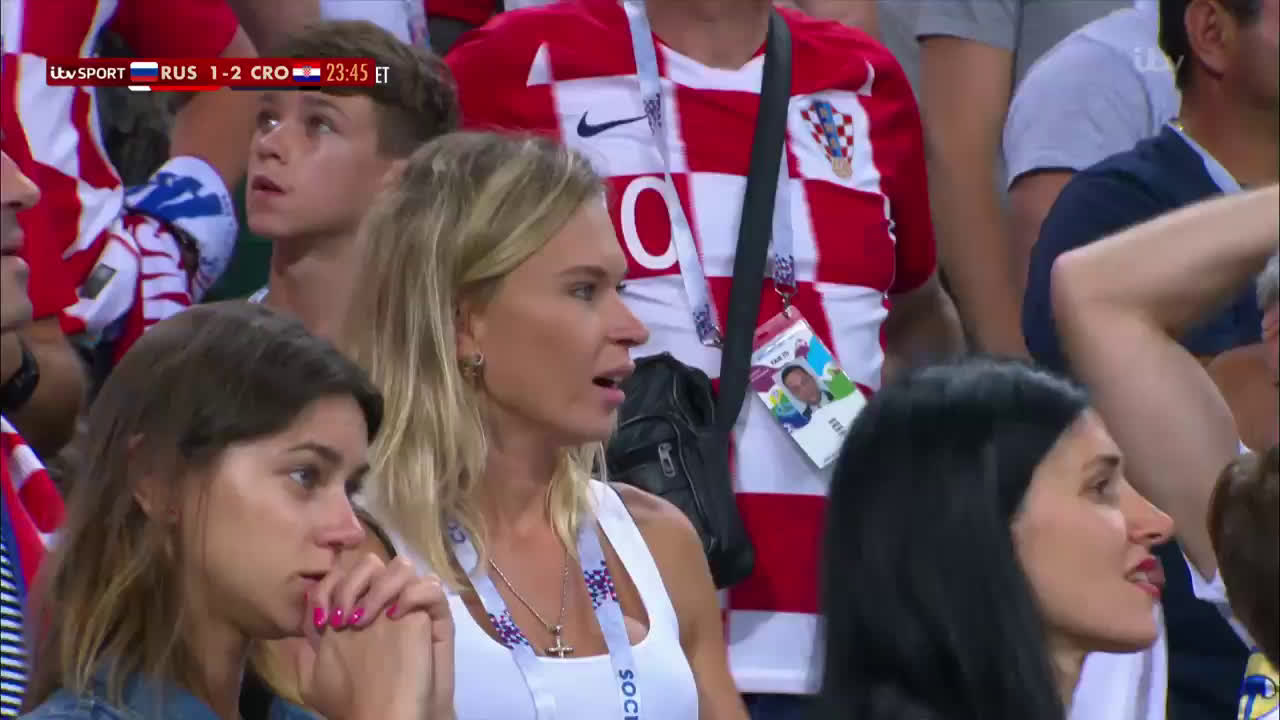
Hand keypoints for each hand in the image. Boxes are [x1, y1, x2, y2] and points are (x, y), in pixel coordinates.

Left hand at [295, 554, 454, 719]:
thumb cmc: (354, 702)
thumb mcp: (314, 677)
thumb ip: (306, 645)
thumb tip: (308, 614)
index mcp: (354, 611)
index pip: (340, 574)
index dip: (328, 587)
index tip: (322, 621)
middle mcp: (382, 603)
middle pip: (370, 562)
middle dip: (353, 584)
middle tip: (346, 620)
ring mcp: (409, 607)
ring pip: (402, 566)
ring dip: (381, 587)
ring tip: (369, 619)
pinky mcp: (435, 617)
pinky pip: (431, 586)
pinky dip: (413, 594)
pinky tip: (397, 617)